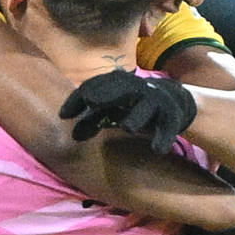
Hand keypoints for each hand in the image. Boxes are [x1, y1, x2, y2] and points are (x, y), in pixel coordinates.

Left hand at [61, 69, 200, 154]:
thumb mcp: (111, 110)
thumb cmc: (132, 105)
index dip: (77, 99)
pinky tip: (156, 150)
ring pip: (145, 107)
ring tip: (127, 128)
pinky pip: (167, 126)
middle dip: (106, 94)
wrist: (171, 100)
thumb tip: (72, 136)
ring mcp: (154, 101)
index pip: (94, 86)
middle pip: (120, 89)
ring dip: (136, 116)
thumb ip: (91, 119)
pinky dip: (163, 137)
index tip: (63, 116)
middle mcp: (135, 89)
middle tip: (91, 102)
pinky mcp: (171, 116)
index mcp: (117, 84)